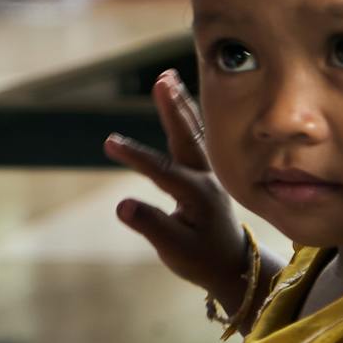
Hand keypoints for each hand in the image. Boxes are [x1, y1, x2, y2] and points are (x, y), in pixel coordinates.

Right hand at [106, 71, 250, 299]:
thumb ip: (150, 226)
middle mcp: (205, 177)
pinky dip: (186, 116)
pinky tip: (178, 101)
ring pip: (192, 132)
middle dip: (173, 109)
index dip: (136, 157)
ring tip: (167, 78)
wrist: (232, 264)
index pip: (163, 171)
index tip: (110, 143)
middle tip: (163, 80)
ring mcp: (208, 172)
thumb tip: (121, 205)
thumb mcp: (174, 250)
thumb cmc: (202, 259)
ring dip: (179, 104)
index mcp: (198, 195)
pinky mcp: (205, 172)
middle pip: (186, 137)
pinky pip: (195, 137)